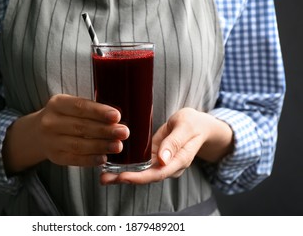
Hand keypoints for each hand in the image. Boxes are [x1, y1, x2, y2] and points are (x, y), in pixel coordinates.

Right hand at [2, 94, 128, 173]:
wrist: (38, 133)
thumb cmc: (64, 115)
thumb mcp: (70, 105)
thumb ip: (90, 108)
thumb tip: (117, 117)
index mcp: (57, 103)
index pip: (80, 107)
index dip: (99, 112)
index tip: (117, 116)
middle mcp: (50, 122)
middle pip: (81, 127)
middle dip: (105, 130)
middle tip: (124, 132)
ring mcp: (51, 141)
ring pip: (79, 144)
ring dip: (101, 146)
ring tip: (118, 146)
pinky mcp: (55, 157)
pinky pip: (74, 159)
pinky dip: (90, 159)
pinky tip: (104, 158)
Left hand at [100, 107, 232, 184]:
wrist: (199, 125)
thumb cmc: (194, 123)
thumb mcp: (186, 127)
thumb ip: (174, 142)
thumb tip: (162, 160)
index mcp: (179, 160)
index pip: (158, 173)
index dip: (139, 177)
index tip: (123, 176)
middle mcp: (168, 165)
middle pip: (146, 176)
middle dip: (124, 179)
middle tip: (104, 178)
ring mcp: (160, 162)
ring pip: (140, 171)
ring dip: (121, 174)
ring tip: (103, 175)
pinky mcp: (154, 156)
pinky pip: (139, 163)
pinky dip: (125, 165)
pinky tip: (111, 163)